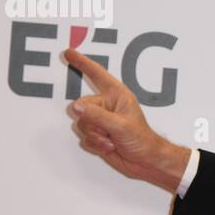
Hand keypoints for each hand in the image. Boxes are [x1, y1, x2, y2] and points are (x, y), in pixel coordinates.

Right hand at [63, 49, 191, 192]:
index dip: (82, 63)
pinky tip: (110, 147)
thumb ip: (97, 116)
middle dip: (92, 123)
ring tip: (112, 141)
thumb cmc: (142, 140)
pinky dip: (95, 145)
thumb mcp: (120, 126)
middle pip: (81, 107)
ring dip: (96, 137)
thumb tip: (76, 107)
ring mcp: (101, 120)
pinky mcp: (97, 134)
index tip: (68, 53)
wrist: (146, 161)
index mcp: (116, 95)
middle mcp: (106, 105)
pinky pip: (84, 137)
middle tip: (108, 131)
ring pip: (81, 124)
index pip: (97, 74)